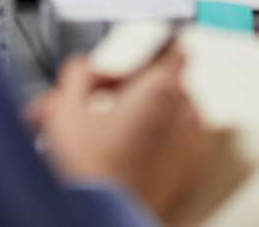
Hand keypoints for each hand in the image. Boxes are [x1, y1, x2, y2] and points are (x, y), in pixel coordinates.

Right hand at [29, 50, 242, 219]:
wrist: (103, 219)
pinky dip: (165, 141)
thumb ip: (79, 74)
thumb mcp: (66, 109)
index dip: (146, 56)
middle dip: (139, 90)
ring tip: (117, 134)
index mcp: (160, 87)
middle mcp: (185, 109)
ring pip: (176, 112)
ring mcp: (193, 140)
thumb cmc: (89, 170)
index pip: (173, 48)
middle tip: (108, 106)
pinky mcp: (192, 167)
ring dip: (152, 114)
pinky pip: (184, 140)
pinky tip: (136, 153)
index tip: (129, 69)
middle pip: (169, 83)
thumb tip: (87, 67)